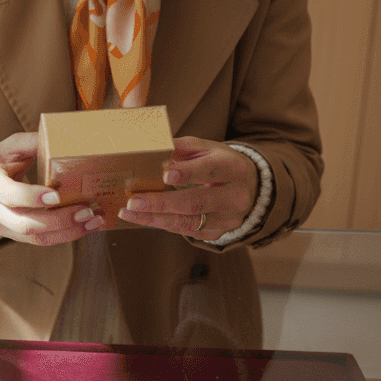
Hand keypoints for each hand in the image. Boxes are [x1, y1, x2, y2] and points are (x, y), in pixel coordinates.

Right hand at [0, 132, 103, 245]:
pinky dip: (65, 235)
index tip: (56, 195)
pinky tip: (84, 226)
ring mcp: (2, 226)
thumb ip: (32, 143)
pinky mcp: (13, 236)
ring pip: (35, 238)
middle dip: (59, 221)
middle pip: (25, 224)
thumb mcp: (9, 147)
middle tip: (86, 211)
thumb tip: (62, 139)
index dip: (32, 197)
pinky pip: (41, 240)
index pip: (9, 195)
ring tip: (92, 221)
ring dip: (67, 232)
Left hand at [116, 136, 258, 240]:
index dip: (188, 173)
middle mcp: (235, 196)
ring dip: (155, 219)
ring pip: (189, 222)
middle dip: (161, 203)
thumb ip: (181, 147)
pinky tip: (143, 218)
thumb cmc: (220, 163)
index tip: (164, 174)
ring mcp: (227, 219)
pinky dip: (162, 224)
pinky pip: (186, 231)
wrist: (250, 188)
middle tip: (133, 201)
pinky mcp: (217, 233)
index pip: (210, 171)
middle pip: (196, 202)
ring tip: (129, 213)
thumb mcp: (207, 148)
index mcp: (233, 168)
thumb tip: (151, 148)